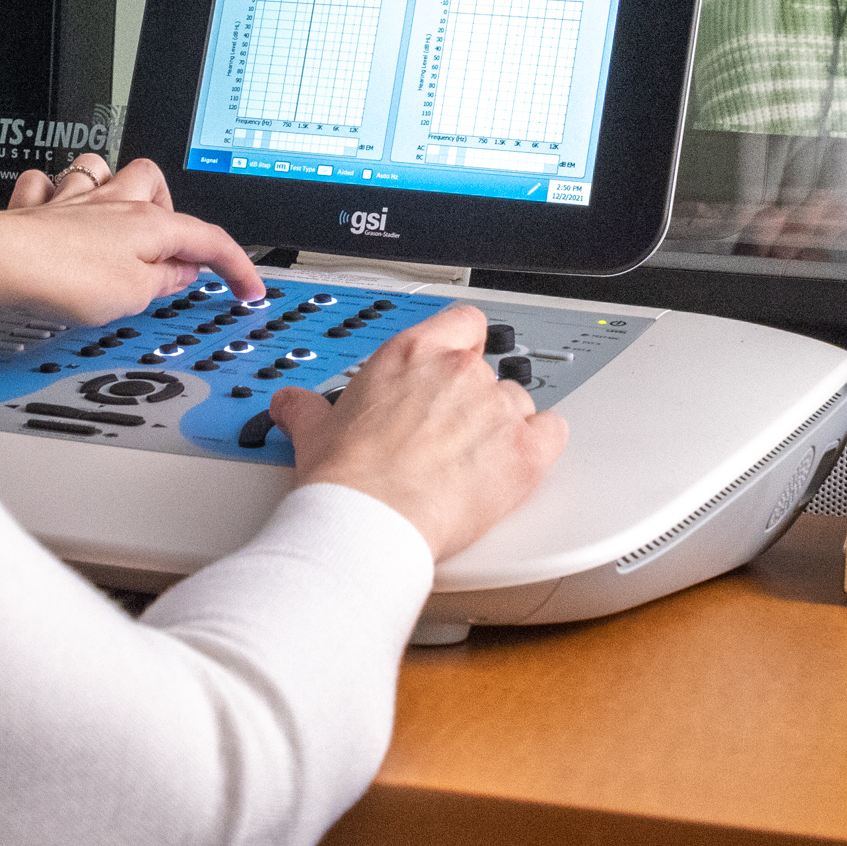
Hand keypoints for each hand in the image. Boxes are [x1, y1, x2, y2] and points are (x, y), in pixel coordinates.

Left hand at [0, 153, 267, 324]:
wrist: (2, 261)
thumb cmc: (64, 275)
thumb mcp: (133, 295)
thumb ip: (163, 281)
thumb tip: (181, 272)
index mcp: (149, 224)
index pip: (208, 239)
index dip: (235, 266)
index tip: (247, 288)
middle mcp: (113, 202)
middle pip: (153, 181)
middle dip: (167, 208)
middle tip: (166, 247)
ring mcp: (74, 200)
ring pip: (101, 169)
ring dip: (113, 190)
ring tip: (116, 219)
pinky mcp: (36, 207)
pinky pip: (47, 184)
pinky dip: (54, 195)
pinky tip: (55, 209)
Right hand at [267, 303, 565, 560]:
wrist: (370, 523)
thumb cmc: (346, 480)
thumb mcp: (314, 430)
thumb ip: (307, 407)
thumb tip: (291, 404)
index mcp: (413, 354)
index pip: (463, 322)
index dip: (463, 345)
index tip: (456, 365)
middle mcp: (461, 372)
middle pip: (489, 370)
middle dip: (474, 400)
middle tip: (451, 434)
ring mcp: (497, 410)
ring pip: (519, 402)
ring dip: (504, 426)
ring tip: (476, 460)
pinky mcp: (524, 452)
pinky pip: (554, 431)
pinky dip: (541, 445)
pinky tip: (519, 462)